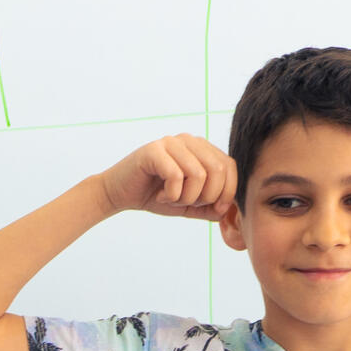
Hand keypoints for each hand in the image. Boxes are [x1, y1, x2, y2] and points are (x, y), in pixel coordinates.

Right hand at [99, 134, 237, 221]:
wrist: (121, 194)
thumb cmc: (157, 196)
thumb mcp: (190, 205)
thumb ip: (212, 207)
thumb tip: (230, 209)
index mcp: (202, 149)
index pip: (230, 167)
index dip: (227, 193)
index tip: (210, 208)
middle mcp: (189, 141)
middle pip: (218, 170)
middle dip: (206, 197)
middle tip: (187, 203)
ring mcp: (171, 142)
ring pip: (199, 174)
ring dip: (187, 198)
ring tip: (172, 199)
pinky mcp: (154, 150)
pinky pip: (177, 176)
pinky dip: (172, 195)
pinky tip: (161, 195)